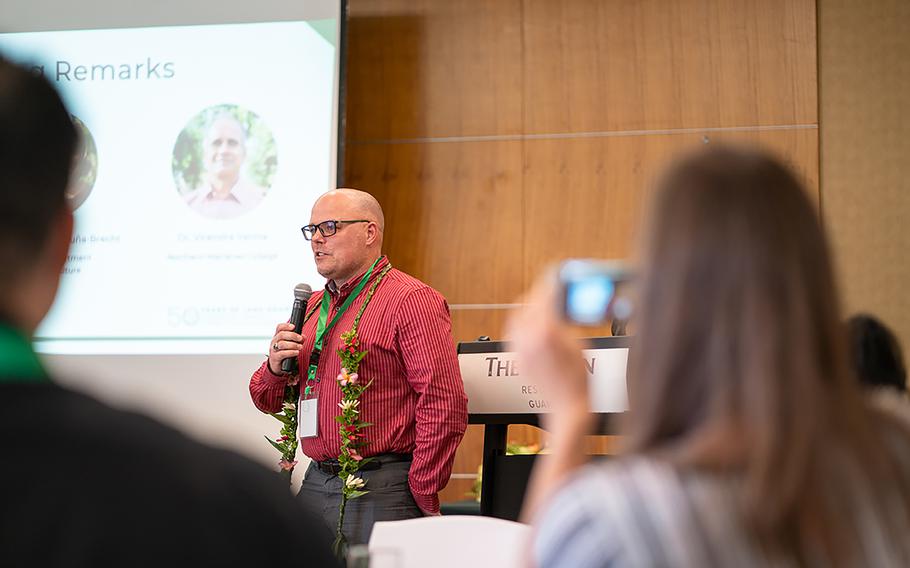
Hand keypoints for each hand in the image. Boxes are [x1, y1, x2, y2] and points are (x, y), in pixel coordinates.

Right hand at [268, 322, 303, 374]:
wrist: (277, 365)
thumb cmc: (284, 353)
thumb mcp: (291, 345)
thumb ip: (298, 340)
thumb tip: (303, 337)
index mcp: (278, 336)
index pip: (279, 328)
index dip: (286, 326)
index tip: (293, 326)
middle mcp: (275, 341)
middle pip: (281, 335)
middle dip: (292, 335)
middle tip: (300, 338)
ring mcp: (274, 349)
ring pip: (282, 344)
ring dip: (293, 345)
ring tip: (300, 347)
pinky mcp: (275, 357)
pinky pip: (282, 353)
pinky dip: (290, 352)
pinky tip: (296, 352)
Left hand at [506, 271, 591, 436]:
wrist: (567, 408)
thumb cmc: (578, 381)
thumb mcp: (578, 342)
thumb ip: (566, 319)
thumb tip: (561, 303)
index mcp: (545, 331)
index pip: (543, 295)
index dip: (550, 282)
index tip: (555, 275)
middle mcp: (526, 338)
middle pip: (525, 304)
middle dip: (537, 294)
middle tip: (549, 289)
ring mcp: (519, 349)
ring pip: (516, 317)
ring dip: (528, 307)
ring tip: (542, 306)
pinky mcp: (516, 358)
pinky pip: (513, 332)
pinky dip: (523, 323)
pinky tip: (535, 325)